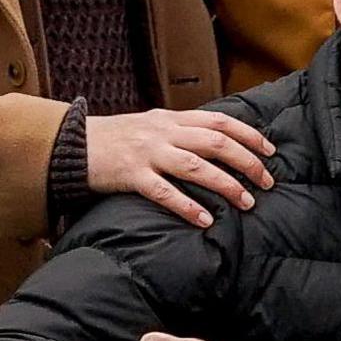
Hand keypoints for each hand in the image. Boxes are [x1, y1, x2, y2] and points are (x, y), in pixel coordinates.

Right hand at [84, 107, 274, 227]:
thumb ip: (181, 131)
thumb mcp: (151, 125)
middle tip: (267, 183)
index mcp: (172, 119)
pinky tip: (205, 221)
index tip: (270, 152)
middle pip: (217, 143)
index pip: (220, 121)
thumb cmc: (115, 138)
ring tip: (247, 202)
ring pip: (197, 167)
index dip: (249, 135)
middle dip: (247, 163)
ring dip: (226, 186)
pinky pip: (165, 192)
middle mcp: (164, 132)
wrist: (70, 144)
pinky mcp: (131, 175)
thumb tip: (218, 143)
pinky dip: (187, 206)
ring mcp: (148, 153)